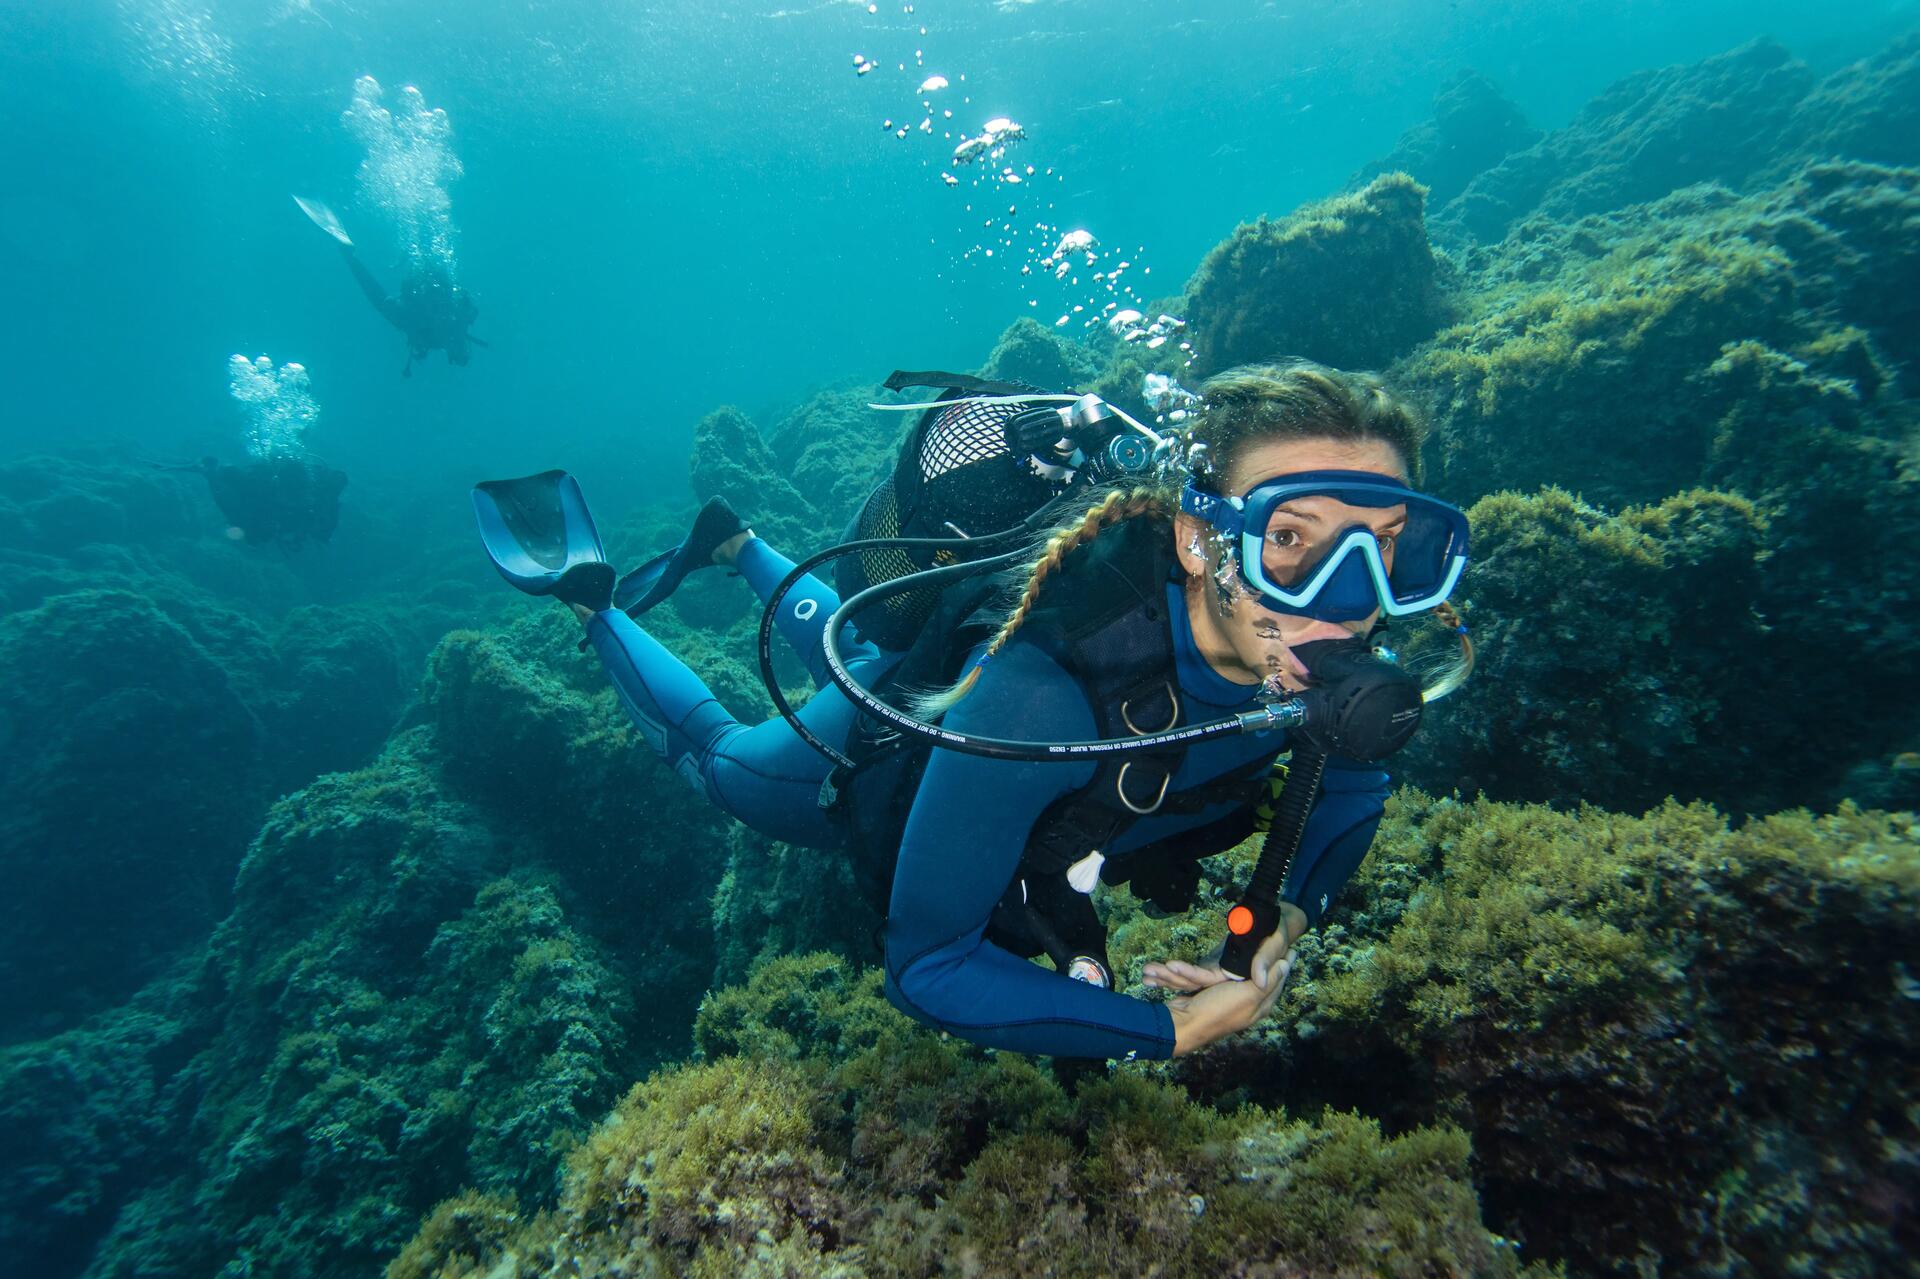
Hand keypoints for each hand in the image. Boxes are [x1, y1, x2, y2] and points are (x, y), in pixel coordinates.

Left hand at [1140, 901, 1307, 993]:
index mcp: (1240, 981)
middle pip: (1195, 982)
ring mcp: (1220, 978)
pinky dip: (1171, 974)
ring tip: (1145, 973)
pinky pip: (1190, 975)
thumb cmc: (1277, 932)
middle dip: (1170, 978)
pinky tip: (1150, 974)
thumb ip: (1266, 959)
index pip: (1212, 980)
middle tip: (1148, 972)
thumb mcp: (1275, 943)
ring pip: (1189, 980)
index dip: (1192, 976)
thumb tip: (1259, 978)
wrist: (1278, 926)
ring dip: (1166, 977)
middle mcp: (1227, 983)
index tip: (1172, 968)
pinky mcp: (1214, 970)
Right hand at [1160, 941, 1295, 1055]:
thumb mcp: (1247, 995)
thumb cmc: (1217, 1009)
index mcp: (1261, 1006)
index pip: (1279, 980)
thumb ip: (1268, 980)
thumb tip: (1286, 964)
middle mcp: (1250, 1004)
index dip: (1284, 963)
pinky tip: (1233, 958)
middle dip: (1269, 963)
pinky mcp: (1216, 993)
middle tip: (1273, 942)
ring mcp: (1233, 999)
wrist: (1184, 1022)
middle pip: (1264, 978)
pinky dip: (1233, 967)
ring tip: (1257, 948)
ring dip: (1254, 965)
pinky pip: (1229, 977)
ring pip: (1247, 977)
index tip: (1288, 946)